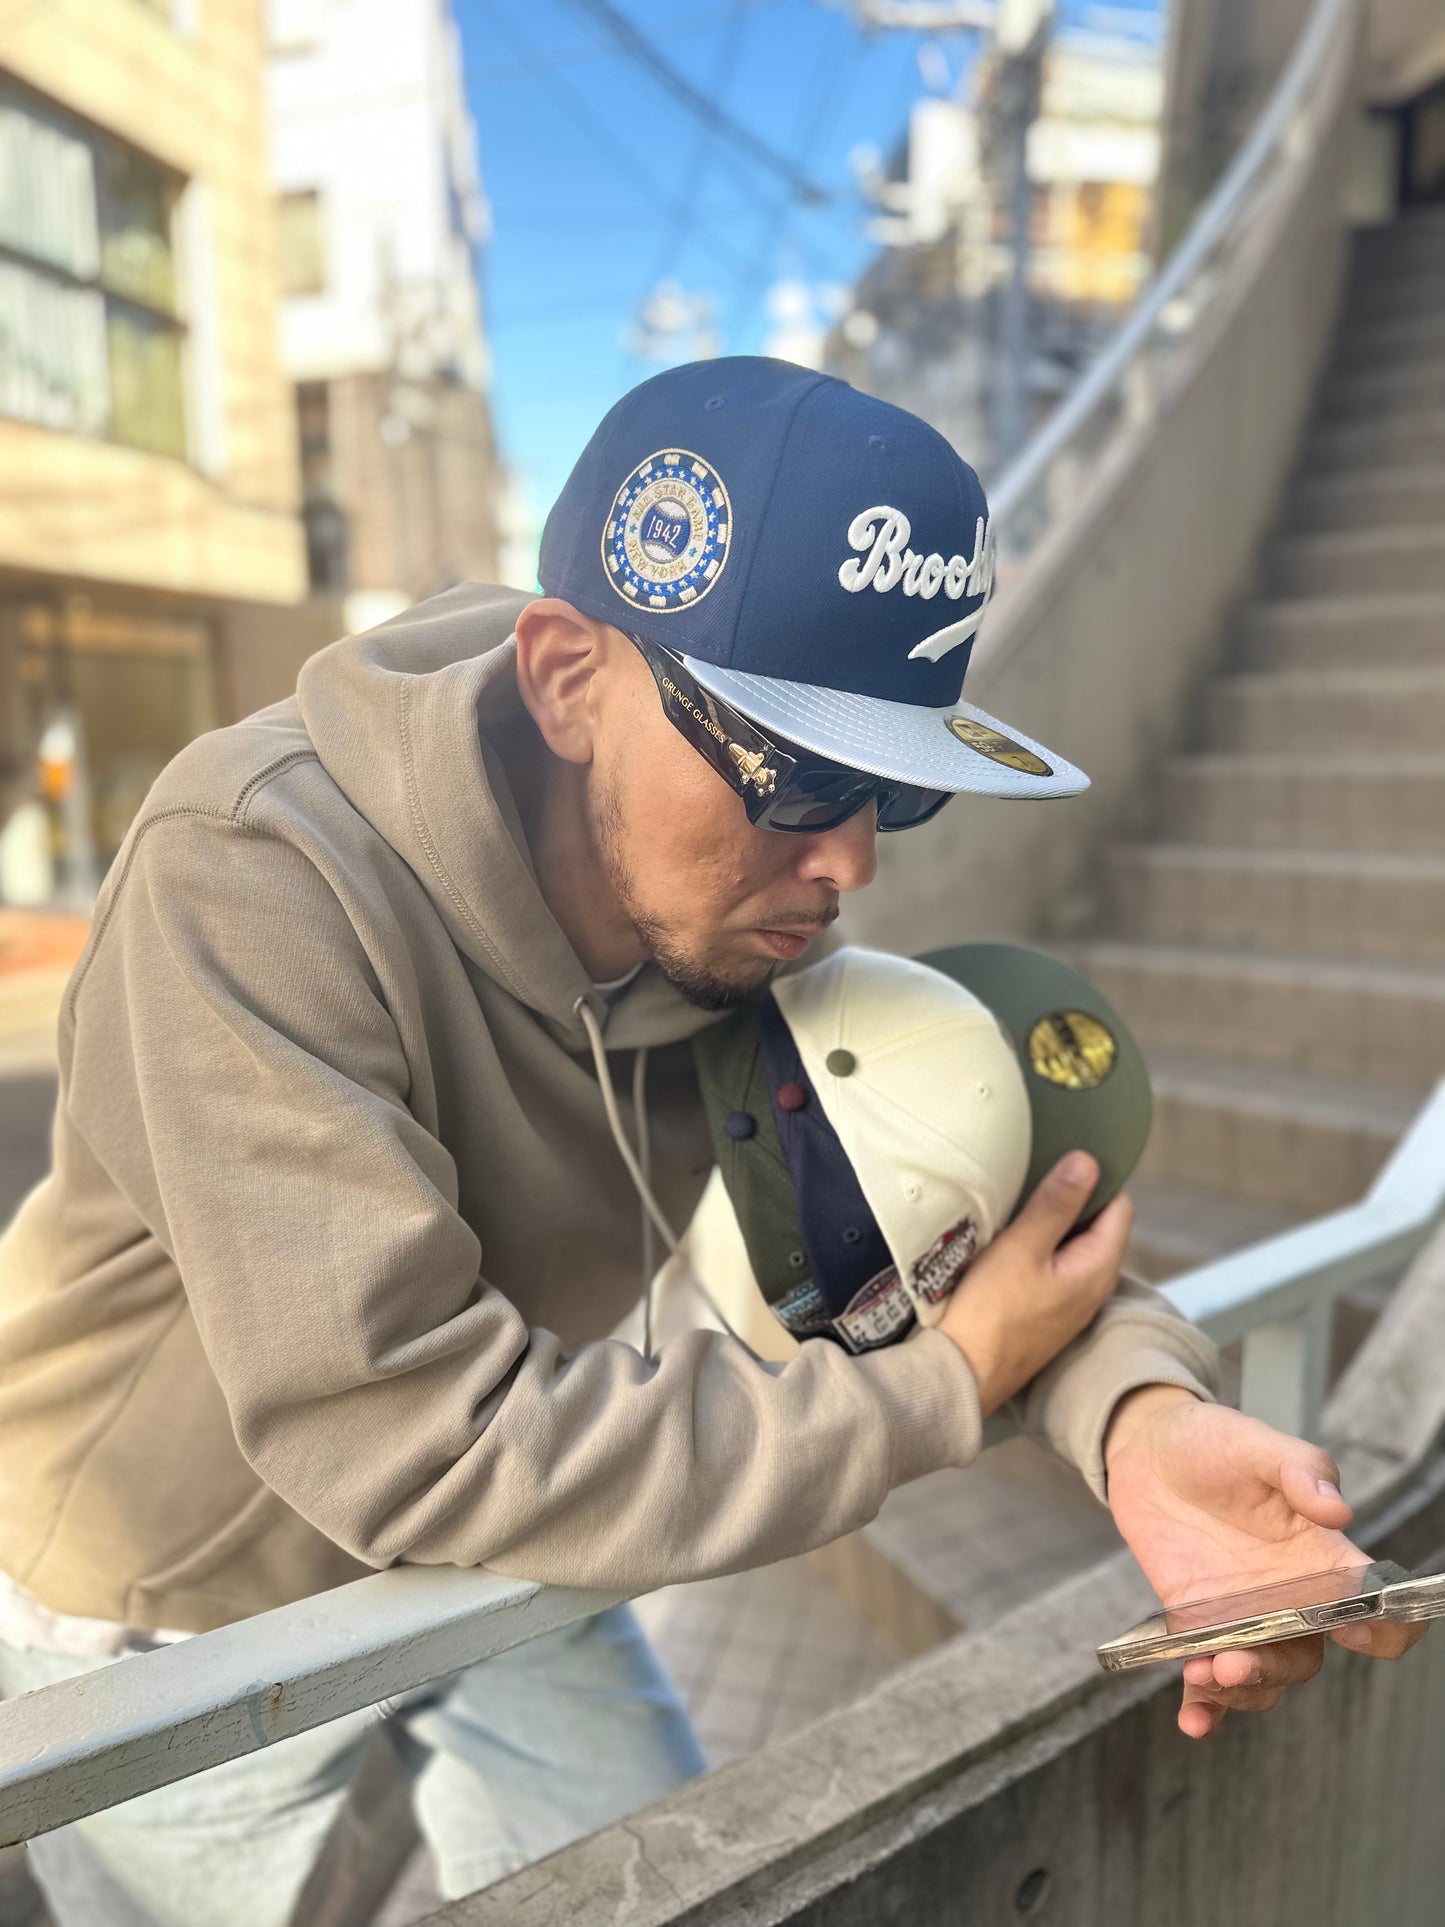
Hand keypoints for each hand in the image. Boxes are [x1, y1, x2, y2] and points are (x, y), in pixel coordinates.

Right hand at [938, 1152, 1131, 1416]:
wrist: (963, 1372)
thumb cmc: (991, 1310)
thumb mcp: (1022, 1246)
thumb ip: (1056, 1203)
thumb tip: (1088, 1161)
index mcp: (1099, 1268)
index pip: (1120, 1206)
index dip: (1096, 1179)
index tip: (1060, 1162)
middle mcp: (1096, 1287)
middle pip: (1099, 1225)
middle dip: (1073, 1198)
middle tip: (1035, 1178)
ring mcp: (1073, 1303)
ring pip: (1075, 1246)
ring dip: (1054, 1223)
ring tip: (1020, 1205)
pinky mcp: (1050, 1312)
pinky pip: (1057, 1265)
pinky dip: (1042, 1246)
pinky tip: (1013, 1240)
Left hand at [1104, 1387, 1427, 1738]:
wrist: (1148, 1450)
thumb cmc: (1215, 1443)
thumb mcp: (1257, 1443)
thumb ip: (1300, 1470)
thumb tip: (1336, 1510)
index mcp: (1323, 1557)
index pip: (1376, 1605)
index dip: (1384, 1626)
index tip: (1358, 1627)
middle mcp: (1291, 1598)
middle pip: (1307, 1655)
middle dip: (1276, 1667)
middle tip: (1235, 1659)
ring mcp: (1244, 1617)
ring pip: (1263, 1676)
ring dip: (1240, 1690)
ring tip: (1204, 1675)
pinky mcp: (1198, 1625)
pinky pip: (1209, 1680)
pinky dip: (1206, 1707)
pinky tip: (1193, 1719)